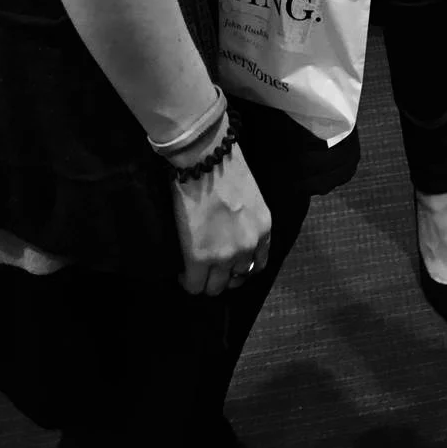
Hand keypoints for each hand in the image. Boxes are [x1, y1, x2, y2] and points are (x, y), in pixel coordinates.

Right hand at [171, 127, 272, 296]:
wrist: (205, 159)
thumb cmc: (226, 167)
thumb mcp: (251, 198)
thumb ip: (247, 222)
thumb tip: (232, 235)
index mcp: (264, 229)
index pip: (258, 265)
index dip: (241, 267)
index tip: (229, 264)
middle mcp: (249, 246)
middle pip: (236, 279)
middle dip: (223, 275)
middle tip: (209, 267)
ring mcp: (225, 255)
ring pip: (215, 287)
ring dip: (205, 281)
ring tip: (194, 271)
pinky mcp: (199, 258)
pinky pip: (194, 285)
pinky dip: (187, 282)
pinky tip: (182, 272)